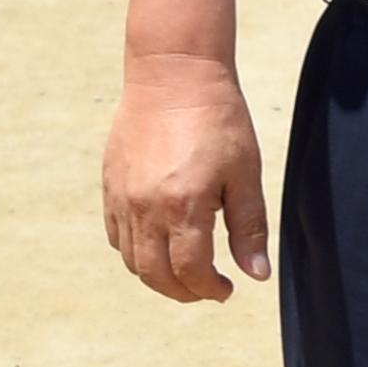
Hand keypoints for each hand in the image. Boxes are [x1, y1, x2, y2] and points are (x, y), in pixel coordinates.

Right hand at [103, 51, 269, 300]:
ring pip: (133, 260)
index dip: (209, 290)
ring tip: (184, 268)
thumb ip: (249, 227)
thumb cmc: (219, 119)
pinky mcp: (110, 186)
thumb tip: (257, 275)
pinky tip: (158, 242)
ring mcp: (123, 198)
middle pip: (156, 275)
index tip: (226, 289)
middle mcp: (146, 209)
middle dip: (183, 291)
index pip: (191, 272)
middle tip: (206, 287)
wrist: (174, 74)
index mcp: (184, 207)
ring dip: (158, 275)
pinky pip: (116, 235)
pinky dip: (135, 251)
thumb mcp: (245, 172)